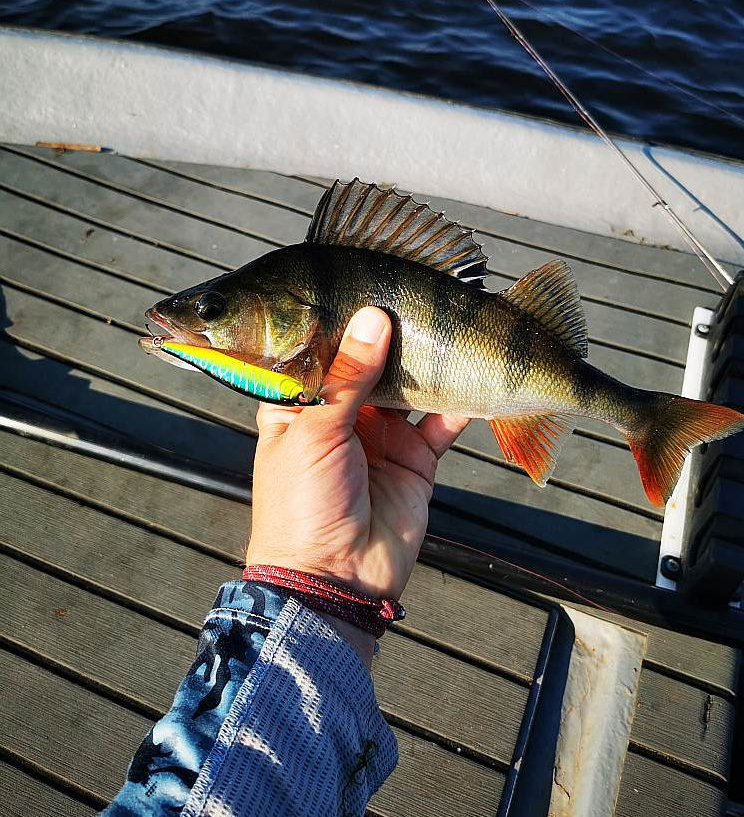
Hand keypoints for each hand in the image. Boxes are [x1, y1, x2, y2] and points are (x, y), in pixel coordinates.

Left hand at [246, 307, 468, 663]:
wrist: (334, 582)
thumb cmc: (302, 504)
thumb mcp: (315, 431)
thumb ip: (347, 375)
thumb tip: (374, 317)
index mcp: (298, 403)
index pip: (315, 348)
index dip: (334, 319)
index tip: (359, 283)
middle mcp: (340, 414)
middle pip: (368, 362)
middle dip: (389, 334)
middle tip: (413, 295)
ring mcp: (381, 435)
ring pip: (408, 385)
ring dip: (425, 360)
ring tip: (448, 321)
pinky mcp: (416, 459)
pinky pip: (443, 422)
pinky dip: (461, 400)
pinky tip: (477, 370)